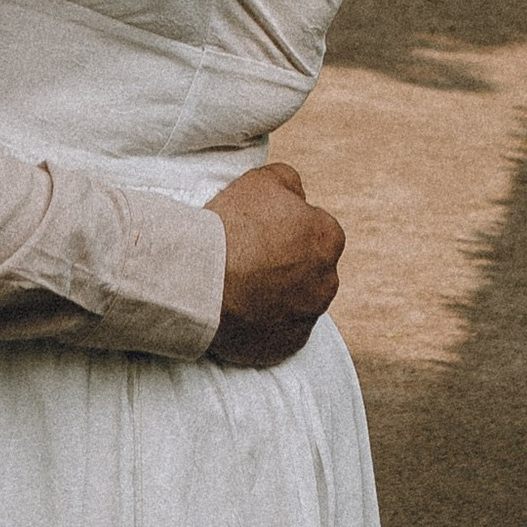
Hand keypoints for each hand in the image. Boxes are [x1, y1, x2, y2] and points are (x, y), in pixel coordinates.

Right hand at [204, 161, 343, 368]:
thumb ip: (289, 182)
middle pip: (309, 267)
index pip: (316, 229)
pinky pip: (282, 331)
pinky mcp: (288, 345)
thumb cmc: (230, 227)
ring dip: (278, 293)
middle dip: (288, 263)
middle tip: (250, 258)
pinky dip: (266, 323)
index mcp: (328, 238)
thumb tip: (298, 195)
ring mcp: (309, 317)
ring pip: (298, 300)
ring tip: (242, 285)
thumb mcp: (261, 180)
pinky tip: (241, 309)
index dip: (287, 228)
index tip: (260, 232)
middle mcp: (327, 280)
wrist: (198, 281)